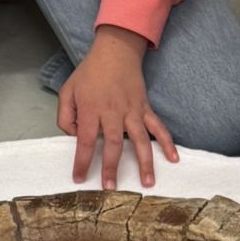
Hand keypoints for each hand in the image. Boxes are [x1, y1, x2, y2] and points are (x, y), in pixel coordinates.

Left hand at [58, 27, 178, 189]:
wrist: (115, 51)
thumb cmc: (89, 73)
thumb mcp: (67, 91)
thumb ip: (65, 117)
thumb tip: (74, 137)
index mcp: (91, 109)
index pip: (86, 140)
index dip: (82, 161)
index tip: (79, 178)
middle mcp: (113, 112)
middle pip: (114, 144)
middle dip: (112, 167)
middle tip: (111, 189)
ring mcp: (132, 110)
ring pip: (140, 139)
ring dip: (145, 162)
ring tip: (148, 183)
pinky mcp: (145, 108)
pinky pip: (158, 127)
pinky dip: (167, 142)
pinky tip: (174, 158)